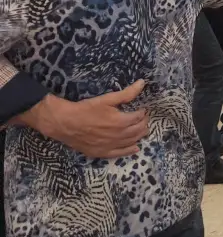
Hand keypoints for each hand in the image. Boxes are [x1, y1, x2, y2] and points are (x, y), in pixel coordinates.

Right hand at [23, 82, 149, 157]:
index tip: (142, 110)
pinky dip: (129, 150)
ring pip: (132, 141)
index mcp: (121, 122)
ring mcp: (110, 146)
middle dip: (143, 123)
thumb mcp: (107, 99)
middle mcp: (118, 136)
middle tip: (143, 118)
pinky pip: (120, 153)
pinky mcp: (102, 152)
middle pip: (138, 130)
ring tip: (141, 129)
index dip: (143, 113)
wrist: (64, 123)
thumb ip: (127, 93)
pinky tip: (135, 148)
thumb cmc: (86, 109)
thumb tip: (142, 83)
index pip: (139, 117)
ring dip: (139, 135)